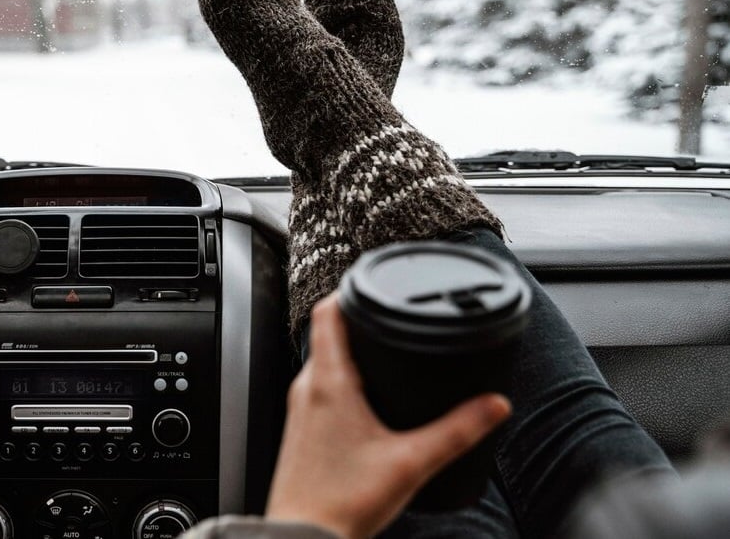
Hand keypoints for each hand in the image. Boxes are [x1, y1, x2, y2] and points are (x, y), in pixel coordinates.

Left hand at [266, 295, 511, 538]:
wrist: (304, 536)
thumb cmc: (342, 502)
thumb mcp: (412, 462)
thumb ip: (458, 430)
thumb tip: (495, 404)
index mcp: (328, 382)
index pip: (327, 312)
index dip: (349, 289)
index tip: (371, 280)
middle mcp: (305, 389)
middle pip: (328, 335)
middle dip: (359, 322)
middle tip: (390, 318)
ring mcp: (298, 410)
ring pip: (323, 363)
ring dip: (350, 352)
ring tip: (384, 352)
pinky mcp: (300, 431)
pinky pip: (319, 389)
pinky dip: (342, 380)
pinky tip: (367, 398)